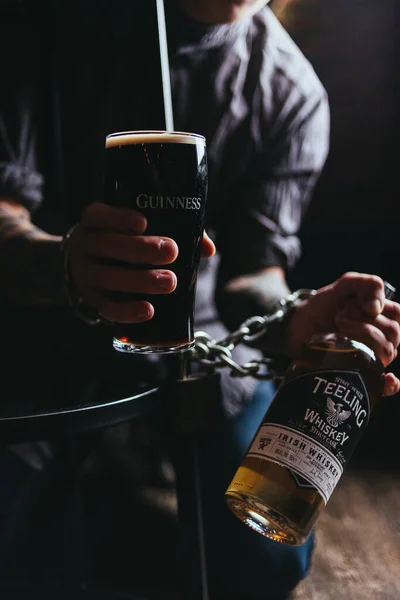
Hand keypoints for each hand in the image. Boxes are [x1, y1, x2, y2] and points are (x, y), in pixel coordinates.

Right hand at [67, 203, 214, 322]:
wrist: (87, 269)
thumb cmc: (123, 242)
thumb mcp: (135, 231)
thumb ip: (172, 230)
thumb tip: (207, 249)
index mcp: (95, 222)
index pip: (97, 215)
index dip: (117, 218)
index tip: (143, 222)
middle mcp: (85, 246)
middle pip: (105, 245)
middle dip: (140, 248)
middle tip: (171, 251)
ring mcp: (86, 275)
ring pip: (108, 277)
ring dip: (140, 280)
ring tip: (170, 281)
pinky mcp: (93, 300)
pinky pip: (108, 308)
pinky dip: (128, 311)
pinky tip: (149, 311)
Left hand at [287, 272, 399, 395]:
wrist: (297, 326)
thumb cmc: (324, 306)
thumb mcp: (344, 286)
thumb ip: (366, 285)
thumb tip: (375, 308)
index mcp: (383, 317)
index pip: (398, 314)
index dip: (378, 306)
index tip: (353, 303)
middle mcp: (382, 338)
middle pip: (393, 332)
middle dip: (364, 321)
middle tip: (339, 316)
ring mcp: (371, 356)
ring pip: (386, 351)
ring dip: (363, 336)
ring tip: (339, 328)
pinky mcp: (360, 373)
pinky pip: (381, 382)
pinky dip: (385, 380)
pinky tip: (381, 373)